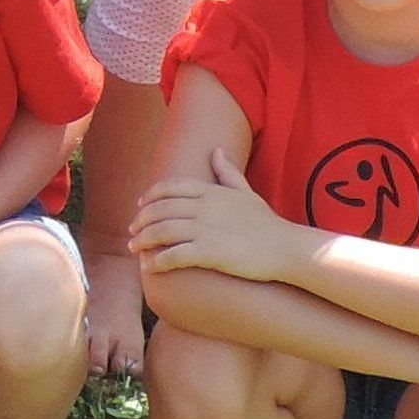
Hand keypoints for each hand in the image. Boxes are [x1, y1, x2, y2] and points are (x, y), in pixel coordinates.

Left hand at [131, 149, 302, 280]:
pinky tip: (150, 267)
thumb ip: (227, 172)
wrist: (286, 248)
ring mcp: (206, 229)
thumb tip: (216, 150)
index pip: (170, 187)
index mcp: (211, 191)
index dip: (151, 195)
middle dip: (141, 220)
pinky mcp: (210, 252)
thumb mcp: (246, 192)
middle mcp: (204, 207)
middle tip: (132, 230)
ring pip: (162, 231)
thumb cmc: (267, 223)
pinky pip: (175, 255)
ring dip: (143, 240)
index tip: (140, 204)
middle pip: (160, 209)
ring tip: (134, 248)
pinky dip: (158, 261)